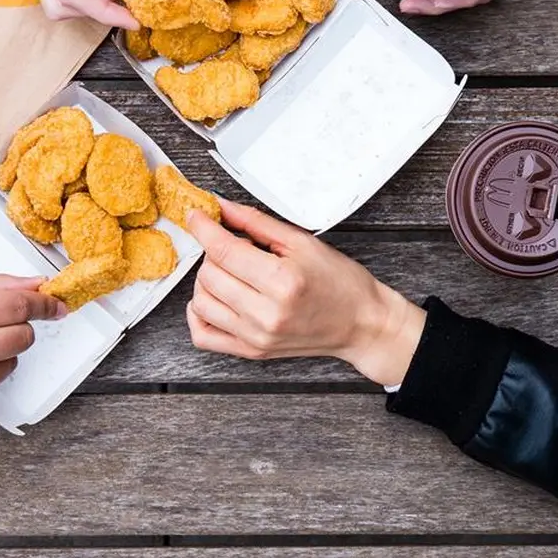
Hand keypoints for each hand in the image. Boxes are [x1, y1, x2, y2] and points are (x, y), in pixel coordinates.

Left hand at [185, 200, 425, 386]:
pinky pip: (203, 336)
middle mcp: (266, 313)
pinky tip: (216, 297)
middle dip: (213, 252)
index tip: (197, 215)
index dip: (204, 228)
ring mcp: (256, 337)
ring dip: (207, 279)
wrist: (361, 323)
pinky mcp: (251, 351)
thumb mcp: (301, 241)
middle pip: (209, 274)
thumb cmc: (338, 281)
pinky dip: (199, 313)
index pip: (224, 250)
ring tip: (231, 270)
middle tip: (234, 244)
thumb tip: (220, 207)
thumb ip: (256, 223)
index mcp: (282, 281)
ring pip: (201, 302)